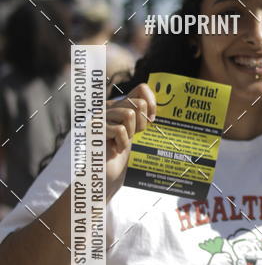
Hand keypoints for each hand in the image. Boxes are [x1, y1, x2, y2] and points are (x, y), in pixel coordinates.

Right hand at [106, 83, 155, 198]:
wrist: (105, 175)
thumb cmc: (123, 154)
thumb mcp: (136, 131)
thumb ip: (144, 116)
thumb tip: (164, 100)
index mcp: (121, 104)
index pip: (142, 89)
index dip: (152, 103)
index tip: (151, 120)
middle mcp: (110, 106)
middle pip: (138, 103)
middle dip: (141, 123)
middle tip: (133, 135)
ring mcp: (101, 116)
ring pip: (129, 114)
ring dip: (130, 133)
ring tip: (121, 142)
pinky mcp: (95, 129)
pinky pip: (119, 130)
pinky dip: (122, 143)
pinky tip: (115, 149)